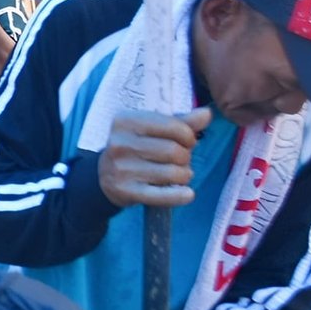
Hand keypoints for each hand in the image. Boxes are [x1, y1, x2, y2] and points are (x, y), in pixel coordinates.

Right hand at [98, 106, 212, 207]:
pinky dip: (180, 195)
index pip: (173, 126)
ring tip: (178, 175)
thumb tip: (207, 114)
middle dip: (185, 157)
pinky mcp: (126, 191)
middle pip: (174, 151)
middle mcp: (120, 144)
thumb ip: (181, 122)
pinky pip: (163, 195)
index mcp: (126, 122)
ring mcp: (121, 169)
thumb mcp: (152, 130)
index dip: (188, 136)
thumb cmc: (135, 147)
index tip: (187, 142)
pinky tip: (188, 194)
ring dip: (184, 175)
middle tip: (180, 160)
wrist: (103, 176)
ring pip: (173, 173)